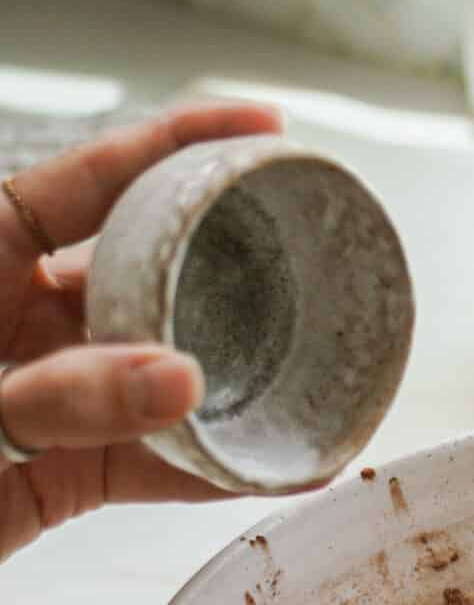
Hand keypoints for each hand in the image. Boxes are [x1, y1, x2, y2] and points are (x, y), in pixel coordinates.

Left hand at [0, 99, 284, 562]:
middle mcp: (18, 311)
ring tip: (312, 369)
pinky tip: (266, 469)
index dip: (183, 145)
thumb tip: (183, 381)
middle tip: (311, 254)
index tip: (266, 129)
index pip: (97, 176)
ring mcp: (42, 393)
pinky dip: (203, 473)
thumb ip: (59, 396)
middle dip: (226, 266)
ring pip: (153, 373)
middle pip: (142, 271)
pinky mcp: (55, 476)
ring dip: (227, 380)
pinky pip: (146, 467)